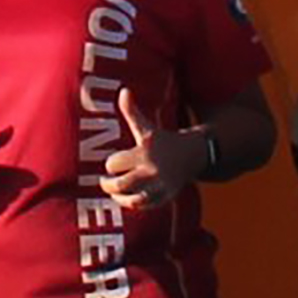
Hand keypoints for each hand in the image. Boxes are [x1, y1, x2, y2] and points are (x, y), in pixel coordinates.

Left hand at [100, 87, 201, 210]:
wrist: (192, 155)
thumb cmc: (162, 140)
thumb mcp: (147, 127)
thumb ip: (132, 111)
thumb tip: (123, 90)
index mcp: (144, 152)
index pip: (114, 163)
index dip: (110, 165)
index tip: (112, 164)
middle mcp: (152, 170)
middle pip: (121, 184)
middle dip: (108, 185)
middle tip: (105, 182)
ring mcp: (160, 186)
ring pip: (133, 200)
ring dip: (119, 198)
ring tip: (114, 193)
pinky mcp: (166, 197)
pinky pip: (145, 207)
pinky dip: (134, 205)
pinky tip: (128, 199)